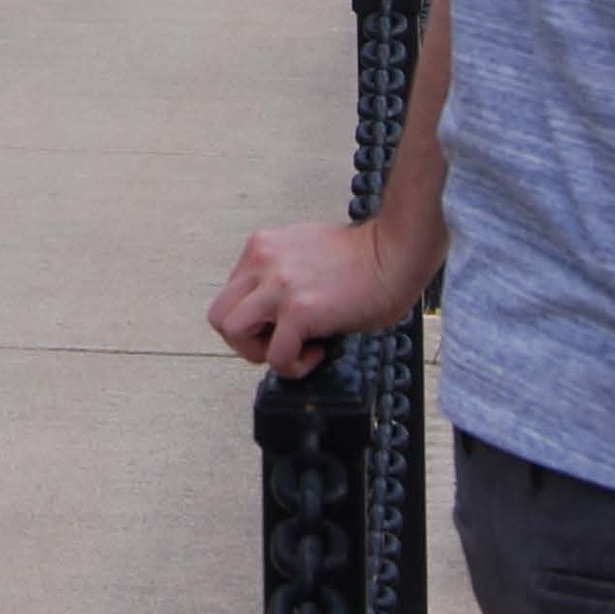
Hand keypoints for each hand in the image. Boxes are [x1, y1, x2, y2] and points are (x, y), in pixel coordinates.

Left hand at [207, 218, 413, 376]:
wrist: (395, 253)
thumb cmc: (362, 257)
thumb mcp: (303, 251)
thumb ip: (278, 274)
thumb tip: (272, 313)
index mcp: (261, 247)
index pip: (229, 295)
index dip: (250, 319)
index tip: (276, 325)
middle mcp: (262, 262)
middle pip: (219, 315)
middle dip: (245, 340)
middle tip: (277, 343)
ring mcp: (278, 286)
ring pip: (232, 332)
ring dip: (261, 352)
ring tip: (294, 349)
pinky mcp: (299, 311)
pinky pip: (276, 356)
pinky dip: (294, 366)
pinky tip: (318, 351)